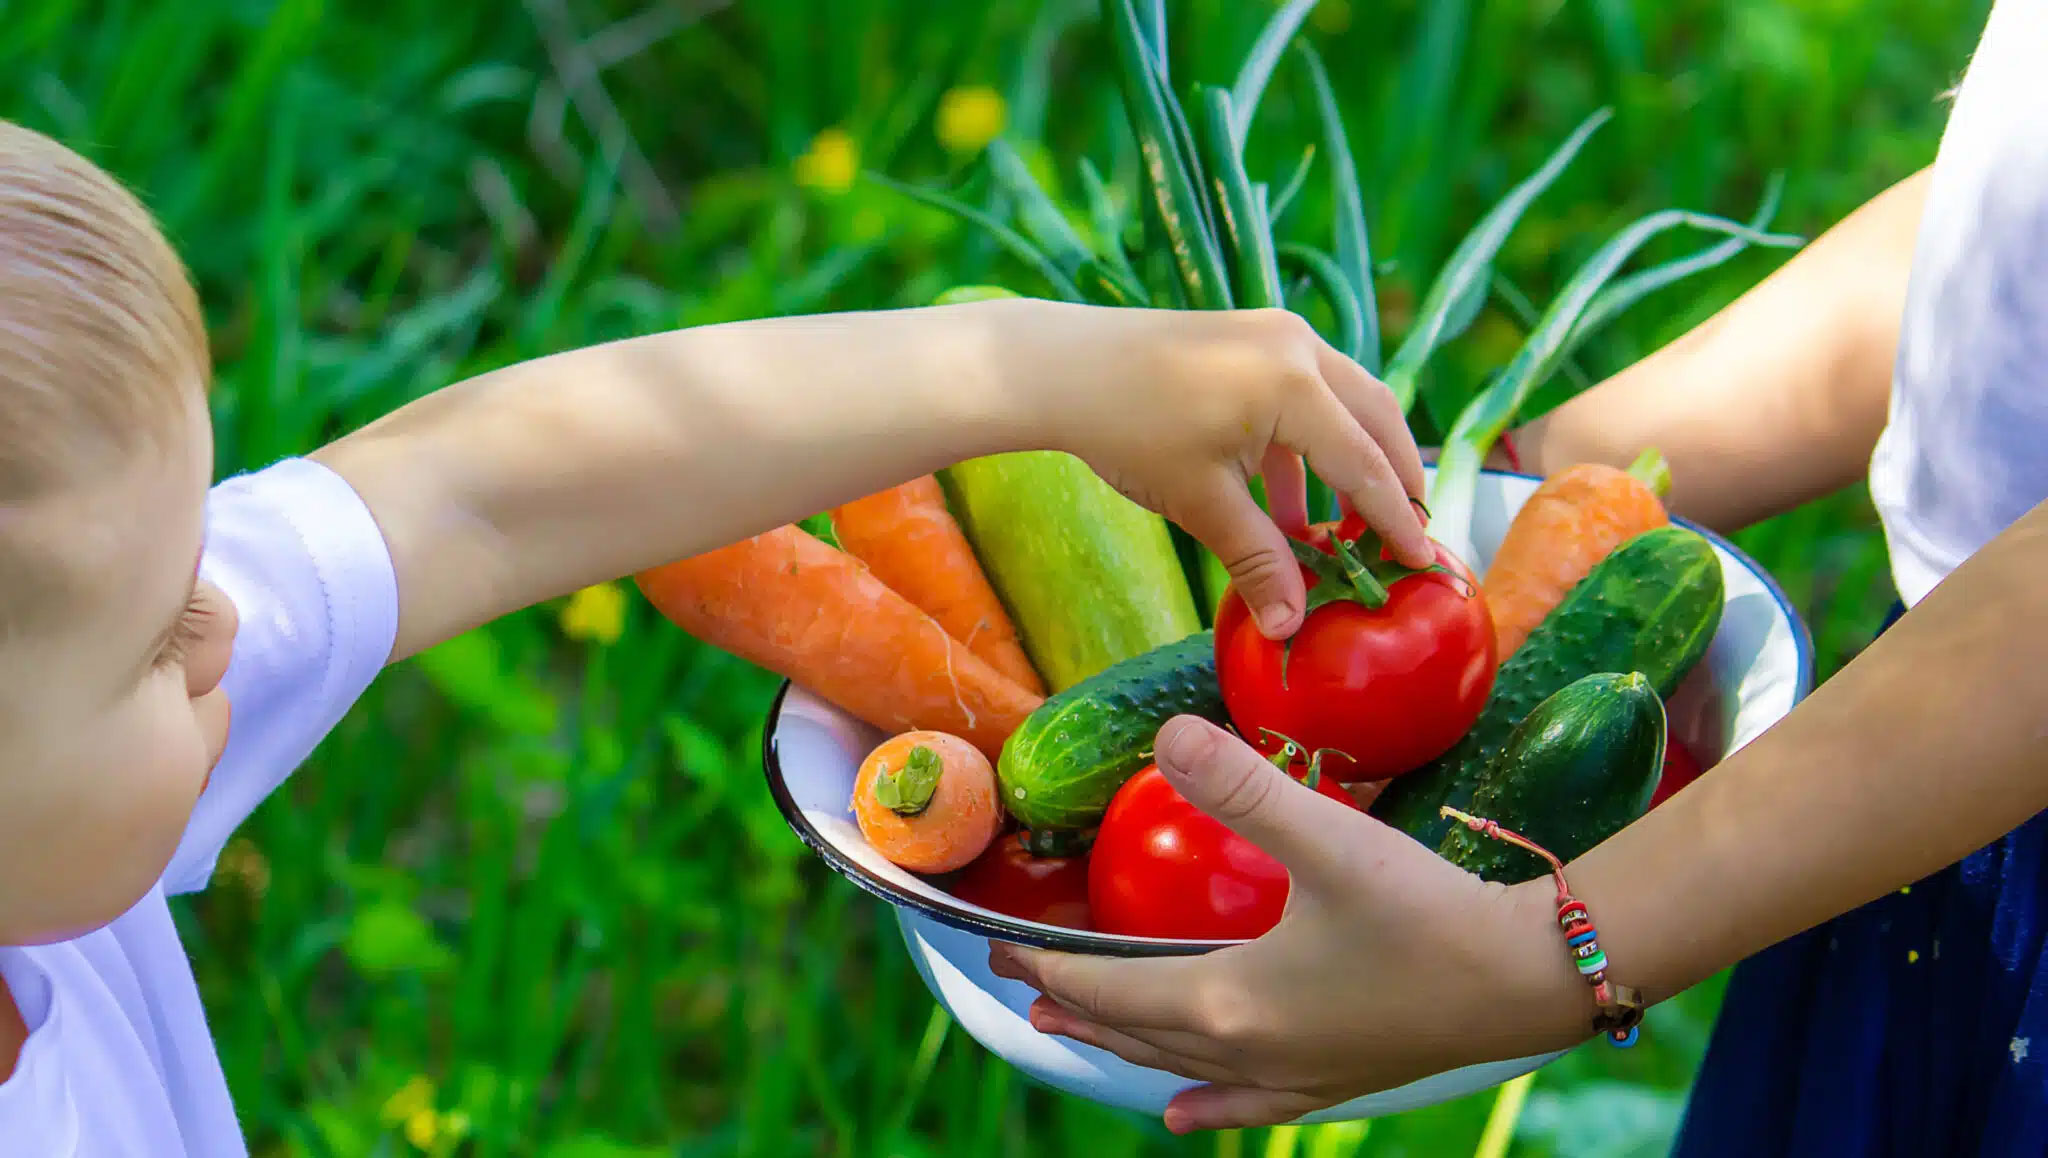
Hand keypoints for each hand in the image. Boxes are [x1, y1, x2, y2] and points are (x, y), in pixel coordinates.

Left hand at [966, 298, 1430, 638]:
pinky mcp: (1252, 338)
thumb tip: (1292, 626)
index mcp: (1297, 386)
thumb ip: (1258, 561)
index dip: (1395, 521)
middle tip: (1404, 539)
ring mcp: (1277, 335)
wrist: (1061, 368)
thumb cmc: (1129, 430)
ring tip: (1348, 531)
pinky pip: (1305, 394)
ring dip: (1351, 464)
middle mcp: (1301, 348)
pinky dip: (1309, 449)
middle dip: (1393, 482)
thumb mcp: (1201, 503)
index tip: (1424, 564)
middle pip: (1376, 421)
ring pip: (1345, 403)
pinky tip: (1286, 509)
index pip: (1365, 465)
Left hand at [986, 715, 1594, 1132]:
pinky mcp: (1333, 1081)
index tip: (1000, 945)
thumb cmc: (1427, 911)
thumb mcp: (1329, 839)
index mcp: (1230, 1002)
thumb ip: (1244, 789)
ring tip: (1065, 1028)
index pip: (1112, 987)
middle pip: (1133, 1030)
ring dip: (1117, 1043)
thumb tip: (1167, 735)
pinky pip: (1247, 1105)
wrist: (1527, 981)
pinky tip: (1182, 1114)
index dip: (1053, 964)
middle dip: (1070, 1000)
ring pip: (1178, 1065)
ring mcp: (1291, 1076)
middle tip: (1015, 975)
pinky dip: (1206, 1104)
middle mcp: (1248, 1052)